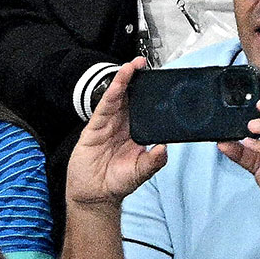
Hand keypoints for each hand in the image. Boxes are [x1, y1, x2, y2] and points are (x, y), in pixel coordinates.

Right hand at [65, 58, 167, 208]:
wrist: (94, 195)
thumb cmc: (116, 183)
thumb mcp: (140, 173)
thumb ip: (153, 161)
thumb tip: (166, 149)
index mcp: (134, 133)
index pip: (141, 108)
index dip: (147, 93)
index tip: (156, 80)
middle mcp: (120, 126)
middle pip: (128, 97)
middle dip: (135, 80)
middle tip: (143, 64)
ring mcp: (107, 125)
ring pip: (115, 98)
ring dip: (123, 81)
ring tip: (131, 67)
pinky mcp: (94, 128)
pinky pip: (103, 108)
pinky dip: (109, 95)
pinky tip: (116, 85)